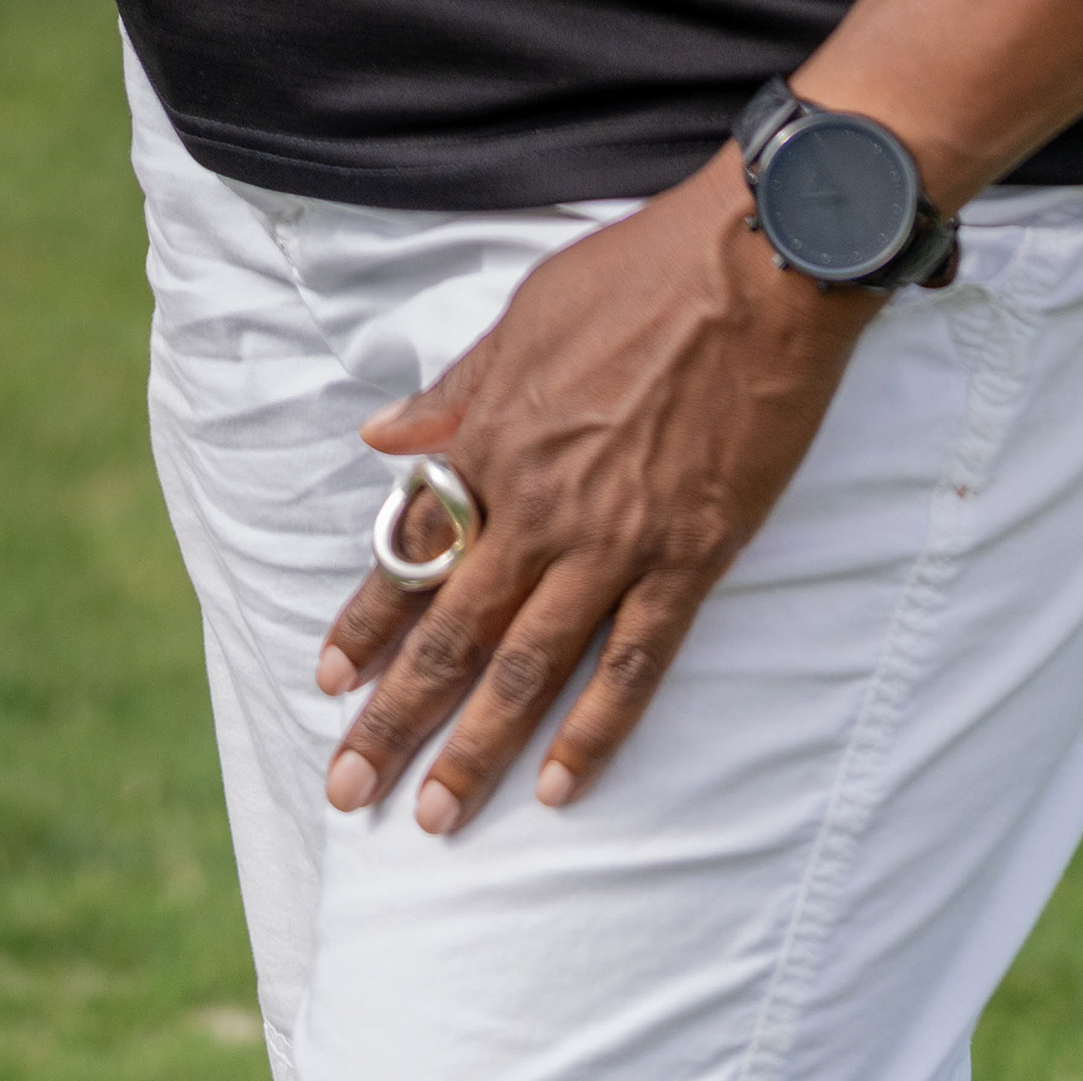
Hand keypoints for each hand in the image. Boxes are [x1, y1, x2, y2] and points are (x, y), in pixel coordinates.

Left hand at [313, 153, 874, 831]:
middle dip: (395, 715)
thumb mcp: (525, 316)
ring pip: (530, 666)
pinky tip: (562, 787)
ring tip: (434, 815)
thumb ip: (457, 390)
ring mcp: (616, 541)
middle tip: (349, 785)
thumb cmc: (638, 274)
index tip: (327, 680)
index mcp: (494, 440)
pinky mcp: (689, 559)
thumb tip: (384, 436)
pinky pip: (633, 665)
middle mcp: (541, 505)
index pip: (412, 550)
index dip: (367, 620)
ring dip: (477, 747)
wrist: (755, 267)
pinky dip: (595, 732)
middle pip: (453, 631)